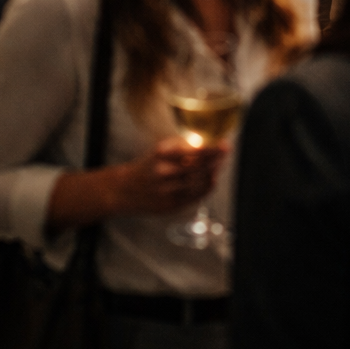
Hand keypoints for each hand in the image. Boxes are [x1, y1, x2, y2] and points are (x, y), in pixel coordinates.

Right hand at [110, 137, 228, 214]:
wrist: (125, 190)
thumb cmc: (148, 166)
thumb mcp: (161, 151)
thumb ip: (183, 147)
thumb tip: (210, 143)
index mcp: (162, 153)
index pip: (195, 150)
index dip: (213, 148)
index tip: (225, 144)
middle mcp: (165, 171)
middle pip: (200, 166)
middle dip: (216, 159)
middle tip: (225, 152)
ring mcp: (168, 190)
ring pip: (200, 182)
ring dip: (213, 173)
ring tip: (218, 165)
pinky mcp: (171, 205)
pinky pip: (196, 196)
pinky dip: (206, 187)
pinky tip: (211, 180)